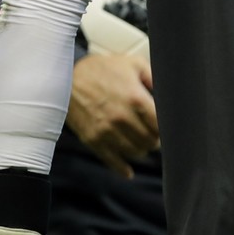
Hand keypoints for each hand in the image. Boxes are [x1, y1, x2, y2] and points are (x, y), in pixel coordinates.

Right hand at [66, 52, 158, 176]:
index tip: (164, 127)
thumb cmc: (101, 69)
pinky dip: (123, 169)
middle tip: (152, 135)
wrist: (64, 77)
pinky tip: (128, 171)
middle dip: (154, 139)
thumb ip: (154, 77)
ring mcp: (106, 131)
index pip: (161, 126)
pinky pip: (113, 161)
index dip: (166, 129)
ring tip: (139, 143)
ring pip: (135, 152)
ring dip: (141, 150)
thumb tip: (170, 93)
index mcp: (135, 98)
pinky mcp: (93, 140)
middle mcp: (122, 118)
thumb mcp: (131, 63)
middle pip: (150, 142)